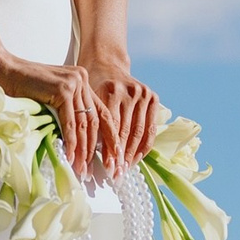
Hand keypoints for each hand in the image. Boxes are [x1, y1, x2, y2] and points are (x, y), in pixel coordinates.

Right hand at [0, 56, 116, 186]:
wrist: (4, 70)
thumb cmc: (22, 86)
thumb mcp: (51, 98)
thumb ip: (67, 110)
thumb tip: (78, 141)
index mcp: (82, 81)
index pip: (101, 113)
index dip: (109, 137)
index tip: (112, 157)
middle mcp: (82, 80)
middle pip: (95, 121)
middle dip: (96, 149)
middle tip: (94, 170)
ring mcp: (74, 83)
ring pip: (84, 124)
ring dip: (83, 150)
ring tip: (82, 169)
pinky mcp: (63, 89)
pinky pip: (70, 122)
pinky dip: (71, 142)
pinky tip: (71, 156)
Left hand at [78, 54, 159, 181]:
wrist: (106, 64)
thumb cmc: (91, 87)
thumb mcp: (86, 100)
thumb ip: (89, 123)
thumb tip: (86, 157)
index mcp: (110, 91)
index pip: (111, 128)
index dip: (109, 151)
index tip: (107, 170)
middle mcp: (129, 91)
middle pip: (126, 132)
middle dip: (120, 157)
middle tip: (116, 176)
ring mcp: (143, 93)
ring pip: (139, 132)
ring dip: (132, 155)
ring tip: (125, 171)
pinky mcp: (153, 97)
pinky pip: (150, 128)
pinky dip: (144, 146)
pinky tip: (136, 159)